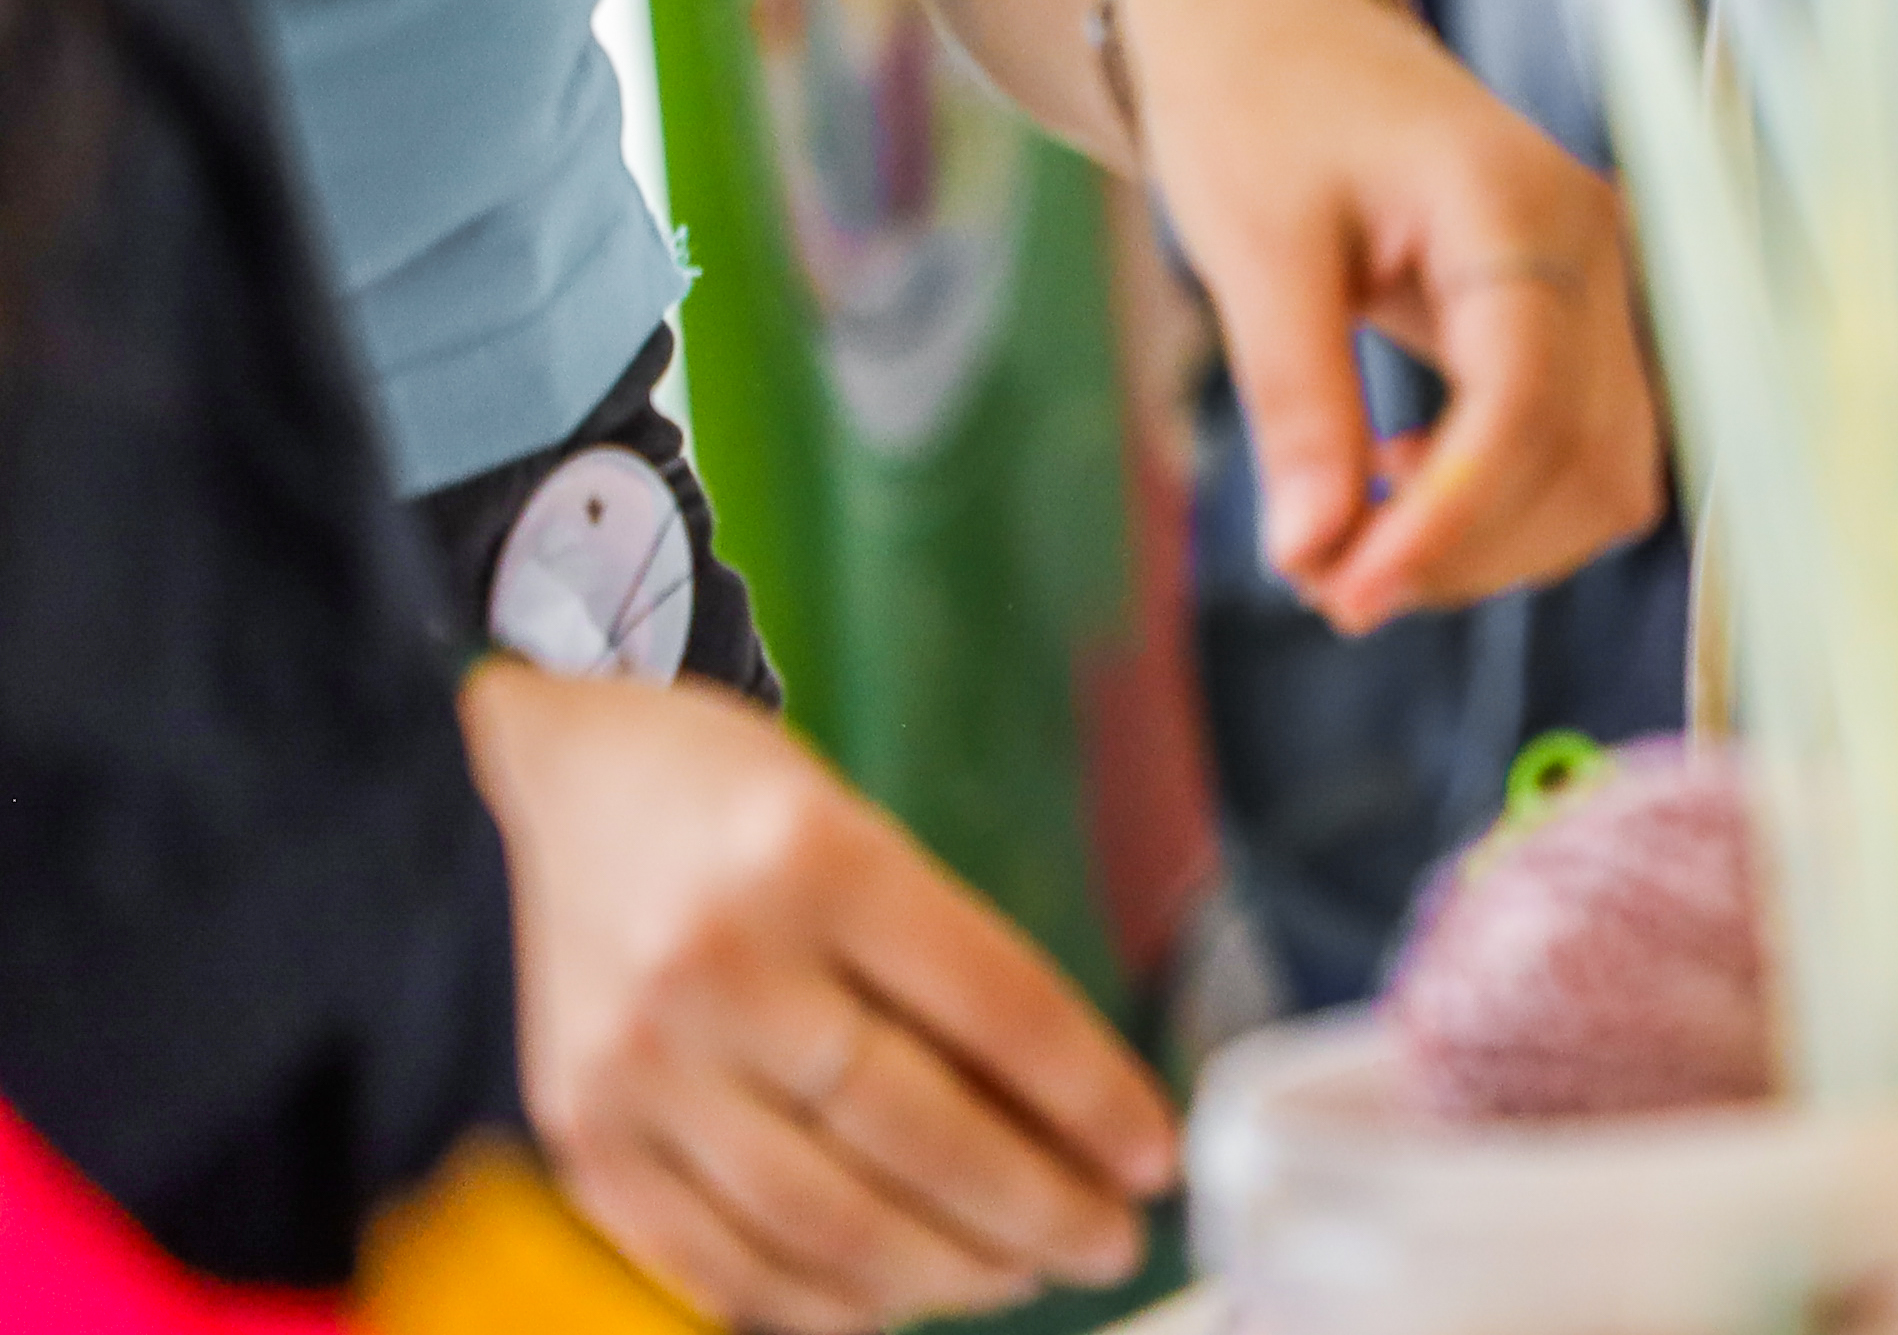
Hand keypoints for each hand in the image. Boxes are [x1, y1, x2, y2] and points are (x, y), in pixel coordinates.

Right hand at [461, 664, 1173, 1329]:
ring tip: (1023, 1277)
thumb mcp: (869, 839)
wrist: (574, 781)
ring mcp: (638, 1064)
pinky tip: (894, 1305)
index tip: (1158, 1159)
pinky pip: (713, 1261)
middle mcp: (721, 966)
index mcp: (820, 862)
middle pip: (911, 1131)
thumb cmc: (753, 811)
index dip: (1091, 1098)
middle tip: (1112, 1242)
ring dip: (944, 1273)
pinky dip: (818, 1303)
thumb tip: (1072, 1122)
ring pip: (819, 1219)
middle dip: (1035, 1208)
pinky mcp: (581, 1137)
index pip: (994, 1006)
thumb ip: (950, 972)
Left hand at [1116, 0, 1663, 627]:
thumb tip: (1315, 555)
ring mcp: (1596, 281)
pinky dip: (1504, 501)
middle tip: (1330, 583)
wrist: (1275, 22)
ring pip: (1605, 472)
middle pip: (1590, 459)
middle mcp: (1592, 247)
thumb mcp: (1253, 250)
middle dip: (1473, 551)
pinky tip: (1405, 480)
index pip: (1527, 405)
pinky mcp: (1571, 313)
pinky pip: (1580, 444)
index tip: (1344, 594)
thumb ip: (1298, 402)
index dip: (1451, 521)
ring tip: (1359, 542)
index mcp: (1520, 210)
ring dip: (1496, 543)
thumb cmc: (1259, 107)